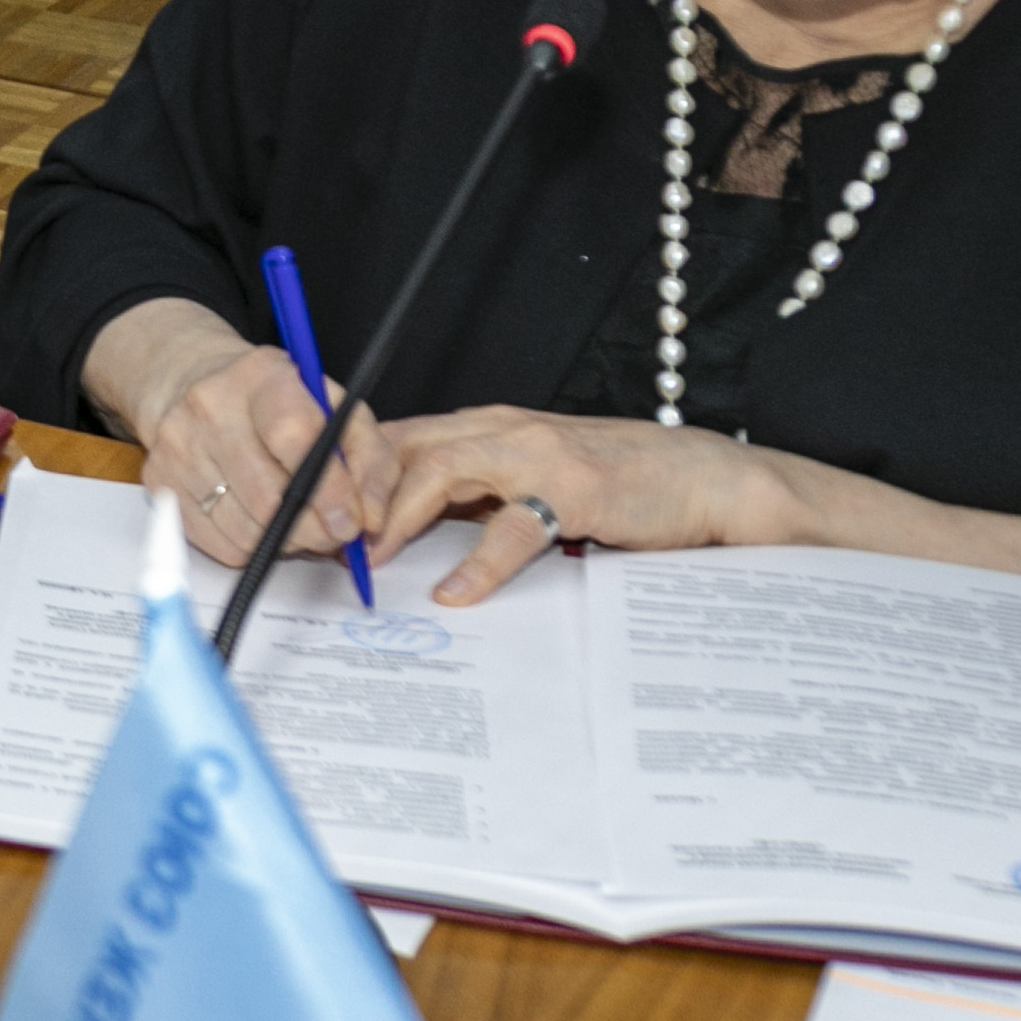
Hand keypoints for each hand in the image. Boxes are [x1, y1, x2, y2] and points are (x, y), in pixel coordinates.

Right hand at [130, 327, 378, 575]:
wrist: (189, 381)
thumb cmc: (274, 399)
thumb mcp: (334, 406)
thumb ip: (370, 458)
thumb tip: (371, 519)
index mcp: (262, 376)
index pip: (295, 437)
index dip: (329, 489)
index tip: (351, 522)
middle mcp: (210, 407)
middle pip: (269, 495)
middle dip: (313, 529)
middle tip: (333, 534)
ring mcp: (178, 447)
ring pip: (246, 529)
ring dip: (284, 541)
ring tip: (296, 521)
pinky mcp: (160, 483)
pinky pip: (219, 543)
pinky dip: (252, 544)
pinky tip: (259, 519)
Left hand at [364, 406, 794, 602]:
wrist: (706, 478)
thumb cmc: (617, 482)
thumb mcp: (529, 479)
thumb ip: (474, 493)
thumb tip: (401, 528)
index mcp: (487, 427)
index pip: (397, 439)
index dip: (349, 473)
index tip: (314, 516)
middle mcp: (504, 430)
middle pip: (403, 446)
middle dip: (354, 491)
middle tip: (322, 541)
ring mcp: (539, 456)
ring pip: (441, 470)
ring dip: (397, 515)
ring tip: (369, 560)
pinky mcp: (578, 492)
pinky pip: (515, 527)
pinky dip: (479, 563)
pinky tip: (456, 594)